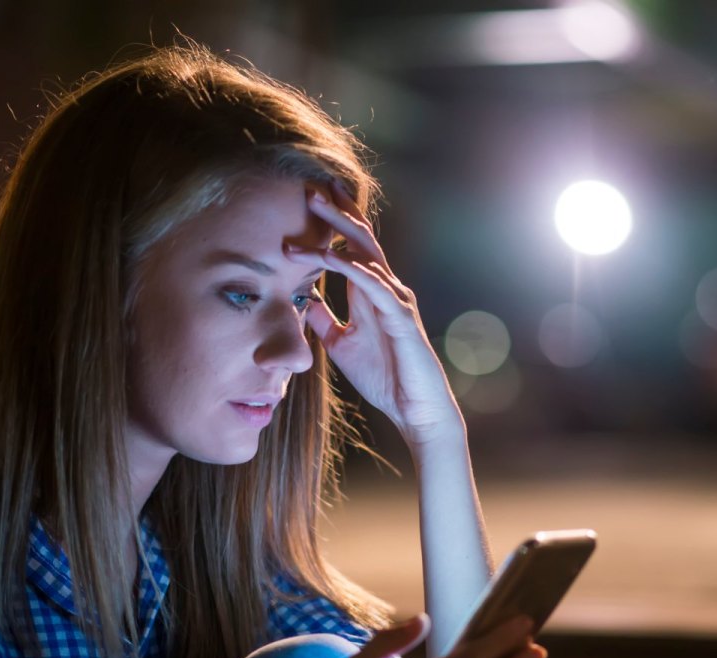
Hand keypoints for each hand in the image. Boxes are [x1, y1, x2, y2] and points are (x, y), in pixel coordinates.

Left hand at [284, 182, 461, 445]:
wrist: (415, 410)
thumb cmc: (385, 378)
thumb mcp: (341, 344)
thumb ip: (324, 320)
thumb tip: (301, 300)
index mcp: (371, 293)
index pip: (351, 248)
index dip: (332, 223)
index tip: (307, 201)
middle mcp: (386, 288)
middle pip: (359, 239)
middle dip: (335, 212)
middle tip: (309, 188)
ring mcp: (395, 300)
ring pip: (366, 253)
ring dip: (337, 229)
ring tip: (313, 207)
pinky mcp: (400, 316)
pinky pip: (373, 284)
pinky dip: (350, 267)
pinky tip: (328, 255)